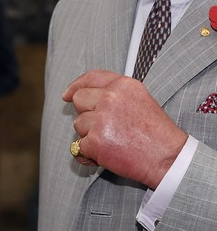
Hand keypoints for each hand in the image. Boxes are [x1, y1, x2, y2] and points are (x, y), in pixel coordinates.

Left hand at [63, 70, 186, 188]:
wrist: (169, 160)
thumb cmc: (156, 134)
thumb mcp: (140, 100)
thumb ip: (114, 93)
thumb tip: (79, 93)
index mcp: (123, 85)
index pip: (91, 78)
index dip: (76, 85)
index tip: (67, 94)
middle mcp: (110, 98)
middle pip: (79, 99)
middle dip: (86, 114)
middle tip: (105, 127)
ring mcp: (101, 119)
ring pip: (78, 124)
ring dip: (90, 135)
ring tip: (114, 142)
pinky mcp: (95, 141)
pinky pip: (78, 147)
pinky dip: (88, 154)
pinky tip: (105, 156)